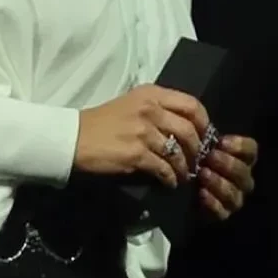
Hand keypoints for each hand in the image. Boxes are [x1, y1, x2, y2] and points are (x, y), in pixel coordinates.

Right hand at [75, 85, 208, 188]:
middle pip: (189, 130)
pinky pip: (164, 169)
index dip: (204, 122)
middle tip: (196, 161)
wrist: (73, 138)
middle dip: (197, 150)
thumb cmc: (101, 123)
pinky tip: (169, 183)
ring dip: (184, 168)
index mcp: (151, 94)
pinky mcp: (136, 154)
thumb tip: (184, 127)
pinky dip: (170, 179)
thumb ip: (157, 110)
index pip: (191, 104)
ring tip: (183, 175)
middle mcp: (150, 109)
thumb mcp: (131, 104)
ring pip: (178, 152)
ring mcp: (143, 132)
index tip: (205, 136)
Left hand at [198, 133, 257, 220]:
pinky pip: (222, 212)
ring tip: (203, 174)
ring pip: (234, 193)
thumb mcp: (199, 147)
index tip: (221, 142)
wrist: (181, 191)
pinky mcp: (223, 214)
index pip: (251, 151)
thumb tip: (202, 128)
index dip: (239, 146)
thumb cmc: (194, 163)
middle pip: (244, 173)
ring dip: (219, 183)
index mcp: (241, 160)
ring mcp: (234, 198)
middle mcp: (242, 180)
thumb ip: (206, 139)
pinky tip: (201, 193)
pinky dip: (212, 203)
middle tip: (210, 157)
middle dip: (227, 164)